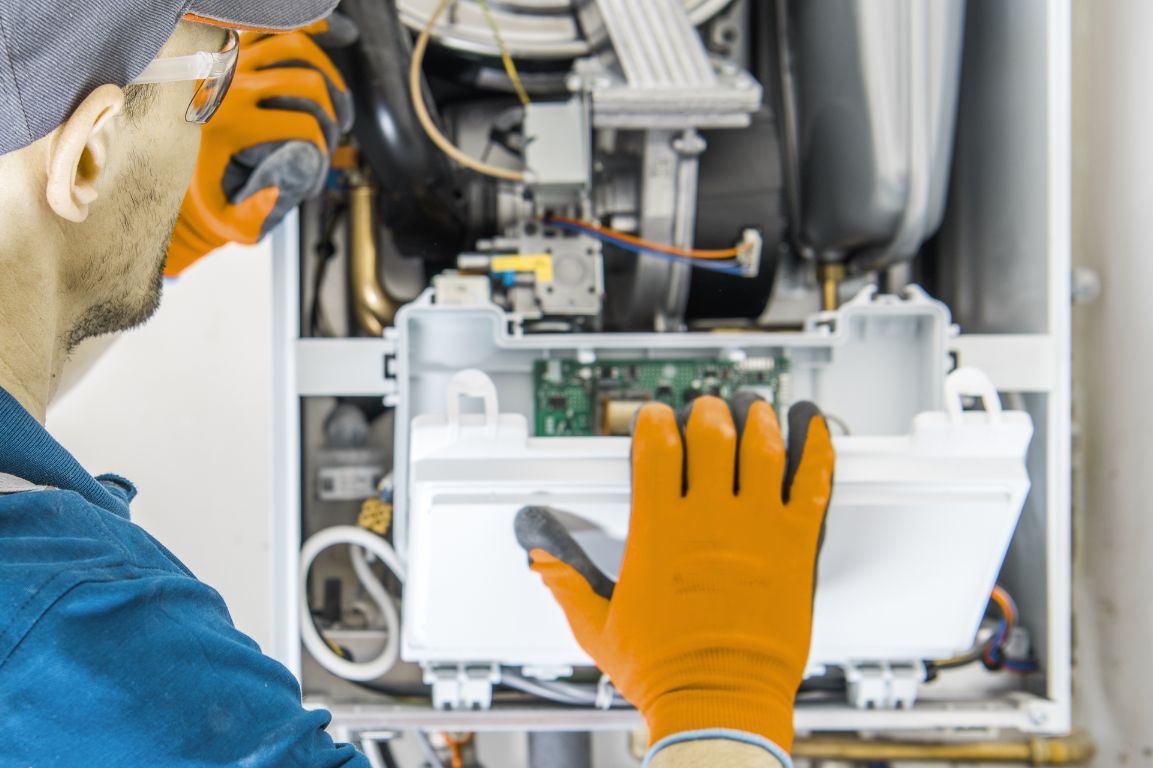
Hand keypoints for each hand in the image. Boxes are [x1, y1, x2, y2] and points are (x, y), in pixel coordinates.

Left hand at [166, 22, 353, 275]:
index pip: (302, 124)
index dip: (323, 145)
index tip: (321, 157)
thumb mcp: (225, 216)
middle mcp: (229, 87)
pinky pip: (270, 27)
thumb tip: (280, 190)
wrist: (159, 161)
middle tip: (333, 129)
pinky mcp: (228, 48)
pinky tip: (328, 36)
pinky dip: (304, 29)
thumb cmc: (199, 191)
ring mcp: (229, 61)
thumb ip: (254, 214)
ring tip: (333, 96)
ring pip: (295, 46)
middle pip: (306, 82)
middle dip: (331, 110)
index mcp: (230, 125)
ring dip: (325, 71)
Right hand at [515, 395, 833, 752]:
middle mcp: (709, 520)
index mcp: (659, 530)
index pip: (656, 448)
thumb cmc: (664, 671)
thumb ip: (567, 582)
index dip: (654, 422)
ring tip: (755, 410)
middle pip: (711, 435)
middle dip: (707, 413)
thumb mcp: (597, 626)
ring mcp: (757, 529)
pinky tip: (814, 429)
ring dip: (759, 420)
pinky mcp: (795, 547)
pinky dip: (816, 451)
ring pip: (762, 448)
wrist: (719, 703)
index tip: (655, 418)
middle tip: (707, 411)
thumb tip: (541, 557)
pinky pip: (813, 484)